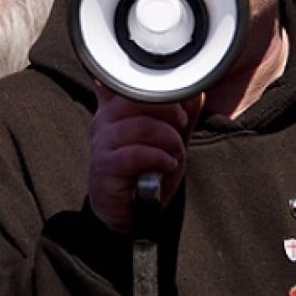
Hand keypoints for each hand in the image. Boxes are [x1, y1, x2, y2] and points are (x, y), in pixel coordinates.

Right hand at [88, 84, 202, 233]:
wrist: (132, 213)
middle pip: (134, 97)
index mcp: (116, 109)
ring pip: (139, 126)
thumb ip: (182, 114)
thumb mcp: (171, 139)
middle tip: (181, 125)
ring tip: (175, 153)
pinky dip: (158, 158)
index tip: (178, 107)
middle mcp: (103, 122)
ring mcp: (101, 144)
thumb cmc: (147, 173)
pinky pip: (134, 154)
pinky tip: (167, 165)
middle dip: (168, 110)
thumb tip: (195, 91)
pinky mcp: (104, 167)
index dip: (159, 90)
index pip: (131, 83)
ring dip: (167, 139)